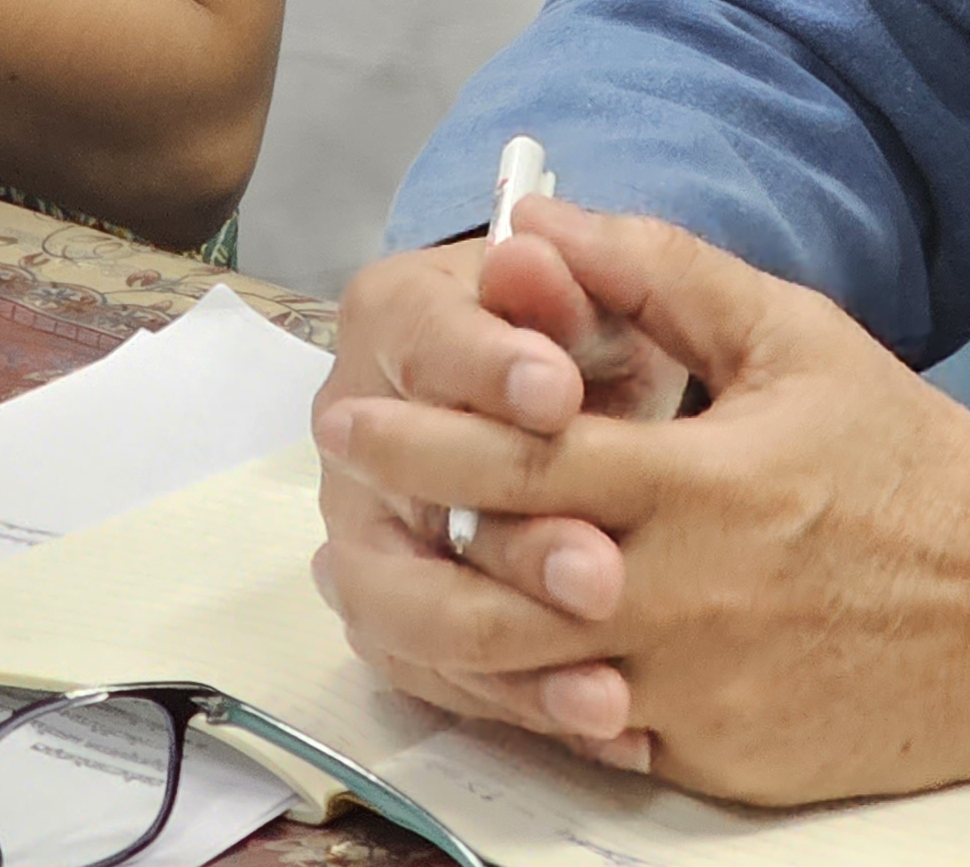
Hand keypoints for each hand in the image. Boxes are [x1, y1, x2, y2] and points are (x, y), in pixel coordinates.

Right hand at [313, 214, 691, 755]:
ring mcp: (367, 536)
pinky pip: (441, 681)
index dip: (485, 370)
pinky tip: (614, 727)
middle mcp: (356, 433)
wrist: (585, 410)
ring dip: (511, 657)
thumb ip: (581, 274)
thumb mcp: (603, 297)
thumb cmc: (589, 337)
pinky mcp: (398, 622)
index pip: (422, 342)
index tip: (561, 395)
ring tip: (611, 690)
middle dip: (512, 542)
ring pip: (409, 613)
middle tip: (602, 574)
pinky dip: (525, 710)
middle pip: (410, 497)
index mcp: (394, 320)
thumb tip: (539, 241)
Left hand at [314, 202, 969, 804]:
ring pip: (525, 673)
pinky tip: (487, 661)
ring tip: (382, 584)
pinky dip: (531, 697)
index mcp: (697, 484)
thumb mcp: (796, 338)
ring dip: (438, 626)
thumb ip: (662, 277)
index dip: (425, 435)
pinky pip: (592, 733)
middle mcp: (681, 596)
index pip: (521, 457)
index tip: (353, 413)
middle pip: (497, 574)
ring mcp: (693, 690)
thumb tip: (545, 221)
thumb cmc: (911, 461)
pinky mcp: (713, 759)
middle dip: (403, 532)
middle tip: (338, 500)